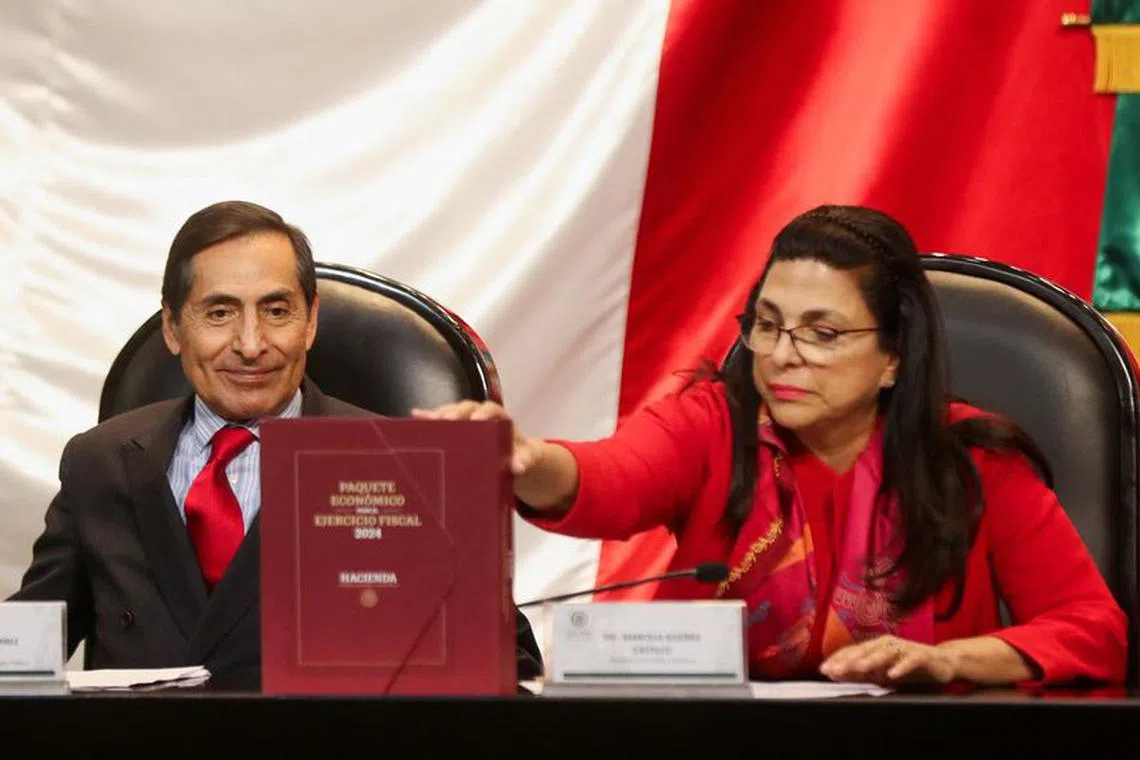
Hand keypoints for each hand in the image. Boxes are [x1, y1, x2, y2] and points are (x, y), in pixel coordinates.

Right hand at [411, 401, 542, 475]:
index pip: (490, 409)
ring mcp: (465, 421)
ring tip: (426, 420)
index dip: (483, 413)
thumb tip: (520, 467)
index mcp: (499, 418)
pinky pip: (440, 422)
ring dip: (438, 415)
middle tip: (447, 420)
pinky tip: (414, 417)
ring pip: (450, 412)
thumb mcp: (525, 458)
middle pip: (466, 408)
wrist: (513, 458)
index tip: (476, 420)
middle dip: (455, 413)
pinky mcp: (454, 430)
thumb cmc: (519, 455)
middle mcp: (480, 415)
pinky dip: (428, 419)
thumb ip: (524, 460)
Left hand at [819, 635, 956, 685]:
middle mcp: (887, 644)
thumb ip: (859, 673)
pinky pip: (910, 661)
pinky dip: (901, 667)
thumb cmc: (907, 667)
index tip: (823, 670)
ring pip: (885, 653)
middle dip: (849, 660)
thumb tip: (833, 673)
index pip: (853, 652)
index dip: (838, 660)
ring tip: (859, 669)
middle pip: (865, 651)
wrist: (941, 662)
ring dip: (871, 661)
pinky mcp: (921, 656)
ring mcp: (904, 648)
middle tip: (835, 670)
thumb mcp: (880, 672)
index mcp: (875, 646)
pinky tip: (892, 675)